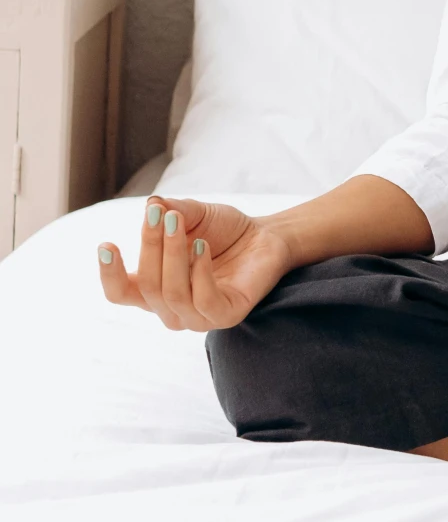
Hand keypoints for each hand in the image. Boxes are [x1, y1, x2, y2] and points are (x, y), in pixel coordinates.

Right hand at [97, 196, 291, 332]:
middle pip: (147, 286)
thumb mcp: (193, 214)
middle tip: (162, 214)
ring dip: (173, 254)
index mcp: (155, 288)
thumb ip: (171, 210)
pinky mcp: (226, 315)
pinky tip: (202, 246)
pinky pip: (204, 301)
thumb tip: (152, 204)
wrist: (266, 236)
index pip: (121, 292)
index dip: (109, 274)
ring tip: (181, 223)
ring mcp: (198, 317)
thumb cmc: (223, 230)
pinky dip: (200, 272)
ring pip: (172, 294)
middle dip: (150, 246)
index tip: (107, 244)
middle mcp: (171, 308)